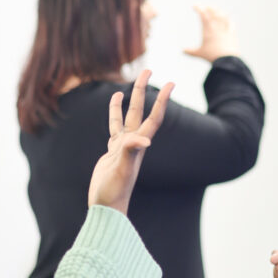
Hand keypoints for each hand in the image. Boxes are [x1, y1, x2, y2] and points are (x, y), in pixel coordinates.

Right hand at [87, 69, 173, 213]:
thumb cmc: (114, 191)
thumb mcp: (122, 170)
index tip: (171, 82)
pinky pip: (114, 127)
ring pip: (127, 117)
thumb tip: (144, 141)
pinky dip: (114, 114)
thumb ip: (130, 153)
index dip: (163, 100)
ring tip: (127, 84)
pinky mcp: (112, 152)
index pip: (154, 117)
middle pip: (141, 111)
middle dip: (144, 90)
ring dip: (129, 101)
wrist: (106, 207)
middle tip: (147, 69)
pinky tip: (114, 104)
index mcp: (139, 145)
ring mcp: (123, 147)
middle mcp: (134, 143)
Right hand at [183, 5, 238, 61]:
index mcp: (208, 31)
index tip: (195, 6)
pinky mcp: (232, 33)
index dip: (199, 8)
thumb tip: (183, 51)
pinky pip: (231, 23)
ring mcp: (225, 30)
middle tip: (206, 7)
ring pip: (222, 16)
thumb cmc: (212, 56)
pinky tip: (227, 18)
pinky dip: (228, 19)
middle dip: (209, 8)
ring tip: (216, 10)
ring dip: (219, 11)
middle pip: (213, 13)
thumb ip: (191, 51)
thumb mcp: (200, 53)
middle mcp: (216, 28)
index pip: (203, 15)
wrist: (226, 60)